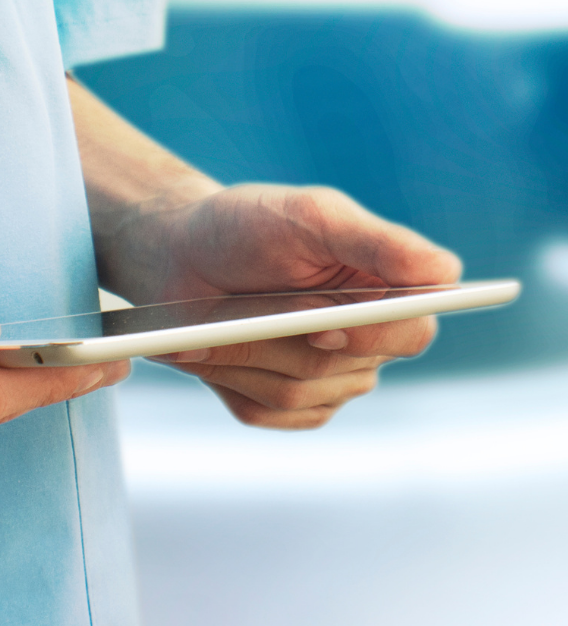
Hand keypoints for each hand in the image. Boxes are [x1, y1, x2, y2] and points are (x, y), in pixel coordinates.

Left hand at [100, 183, 458, 427]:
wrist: (179, 253)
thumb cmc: (247, 225)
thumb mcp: (311, 215)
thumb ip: (378, 241)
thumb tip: (446, 273)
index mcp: (387, 289)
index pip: (413, 330)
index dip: (371, 335)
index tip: (323, 327)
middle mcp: (367, 340)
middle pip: (347, 369)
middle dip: (283, 336)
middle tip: (243, 308)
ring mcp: (327, 377)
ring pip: (297, 391)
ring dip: (243, 351)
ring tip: (211, 317)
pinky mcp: (282, 403)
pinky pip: (263, 410)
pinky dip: (225, 374)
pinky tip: (205, 346)